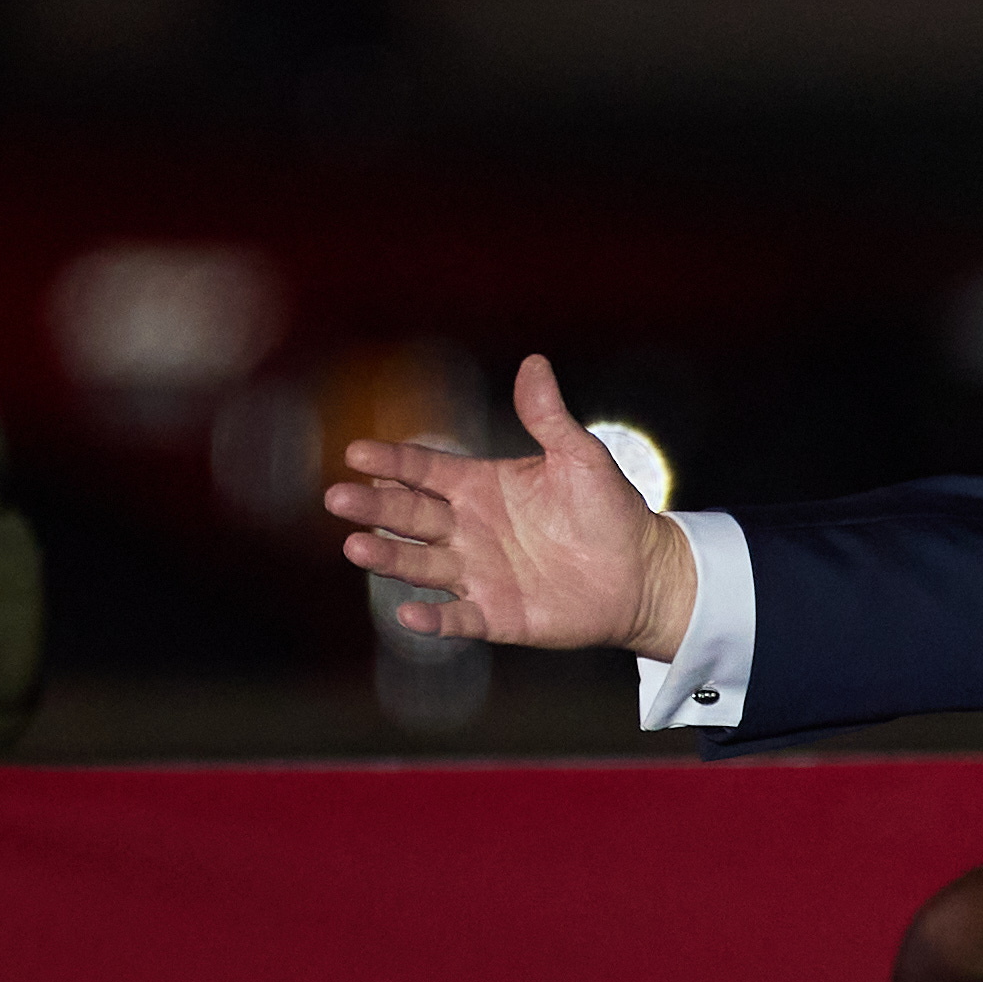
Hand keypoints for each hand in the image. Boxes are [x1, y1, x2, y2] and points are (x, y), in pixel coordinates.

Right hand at [325, 353, 697, 658]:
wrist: (644, 571)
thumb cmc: (610, 510)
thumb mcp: (581, 457)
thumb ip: (548, 417)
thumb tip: (535, 362)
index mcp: (480, 486)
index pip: (424, 470)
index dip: (392, 461)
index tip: (357, 453)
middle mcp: (468, 529)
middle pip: (410, 515)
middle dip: (374, 506)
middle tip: (339, 497)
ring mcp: (477, 573)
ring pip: (421, 564)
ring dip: (389, 558)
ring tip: (356, 546)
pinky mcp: (496, 614)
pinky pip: (457, 618)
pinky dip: (434, 619)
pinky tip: (410, 614)